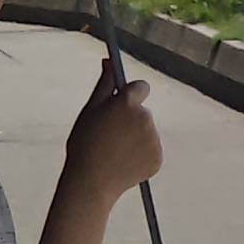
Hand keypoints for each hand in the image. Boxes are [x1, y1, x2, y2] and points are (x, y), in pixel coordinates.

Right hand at [65, 70, 161, 205]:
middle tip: (109, 135)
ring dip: (135, 137)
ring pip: (146, 132)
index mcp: (128, 103)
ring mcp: (153, 140)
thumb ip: (104, 84)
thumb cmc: (85, 143)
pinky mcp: (158, 158)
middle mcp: (145, 118)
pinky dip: (140, 154)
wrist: (91, 182)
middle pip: (142, 112)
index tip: (120, 105)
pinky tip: (123, 161)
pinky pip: (150, 150)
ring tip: (114, 151)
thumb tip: (108, 61)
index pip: (141, 87)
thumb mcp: (90, 110)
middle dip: (129, 119)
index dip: (131, 95)